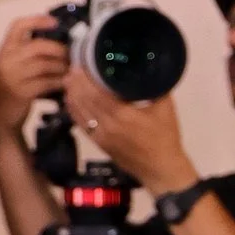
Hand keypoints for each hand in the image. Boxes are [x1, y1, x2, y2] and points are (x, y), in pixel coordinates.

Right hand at [0, 12, 68, 140]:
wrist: (0, 114)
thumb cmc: (13, 87)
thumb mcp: (16, 66)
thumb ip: (30, 53)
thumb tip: (61, 42)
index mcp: (6, 48)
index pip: (17, 26)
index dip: (37, 21)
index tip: (55, 22)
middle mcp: (7, 59)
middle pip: (39, 46)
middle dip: (60, 50)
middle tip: (73, 55)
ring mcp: (13, 76)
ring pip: (45, 64)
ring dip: (63, 67)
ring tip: (72, 70)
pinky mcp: (21, 92)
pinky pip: (47, 82)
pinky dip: (60, 81)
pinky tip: (67, 83)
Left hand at [63, 68, 195, 191]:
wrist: (161, 170)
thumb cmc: (165, 137)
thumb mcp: (165, 108)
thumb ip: (153, 87)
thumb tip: (145, 66)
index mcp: (124, 116)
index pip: (96, 93)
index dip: (85, 78)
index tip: (81, 63)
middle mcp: (108, 126)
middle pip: (84, 100)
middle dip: (76, 82)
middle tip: (73, 67)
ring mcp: (100, 136)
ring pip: (78, 111)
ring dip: (71, 94)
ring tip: (70, 80)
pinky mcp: (98, 143)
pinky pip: (80, 123)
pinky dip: (73, 110)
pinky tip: (71, 100)